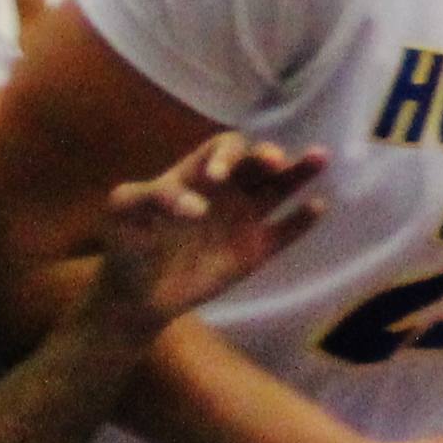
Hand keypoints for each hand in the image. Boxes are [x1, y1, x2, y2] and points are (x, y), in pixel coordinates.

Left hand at [91, 132, 325, 329]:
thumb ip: (148, 196)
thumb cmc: (126, 245)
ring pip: (279, 188)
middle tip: (272, 161)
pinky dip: (302, 220)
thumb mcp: (123, 211)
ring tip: (319, 157)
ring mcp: (243, 220)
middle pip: (258, 162)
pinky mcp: (254, 252)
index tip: (215, 179)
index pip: (224, 148)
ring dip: (299, 172)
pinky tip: (317, 206)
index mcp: (197, 173)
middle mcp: (227, 190)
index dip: (226, 156)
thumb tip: (197, 208)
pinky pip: (284, 232)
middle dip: (267, 156)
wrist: (134, 294)